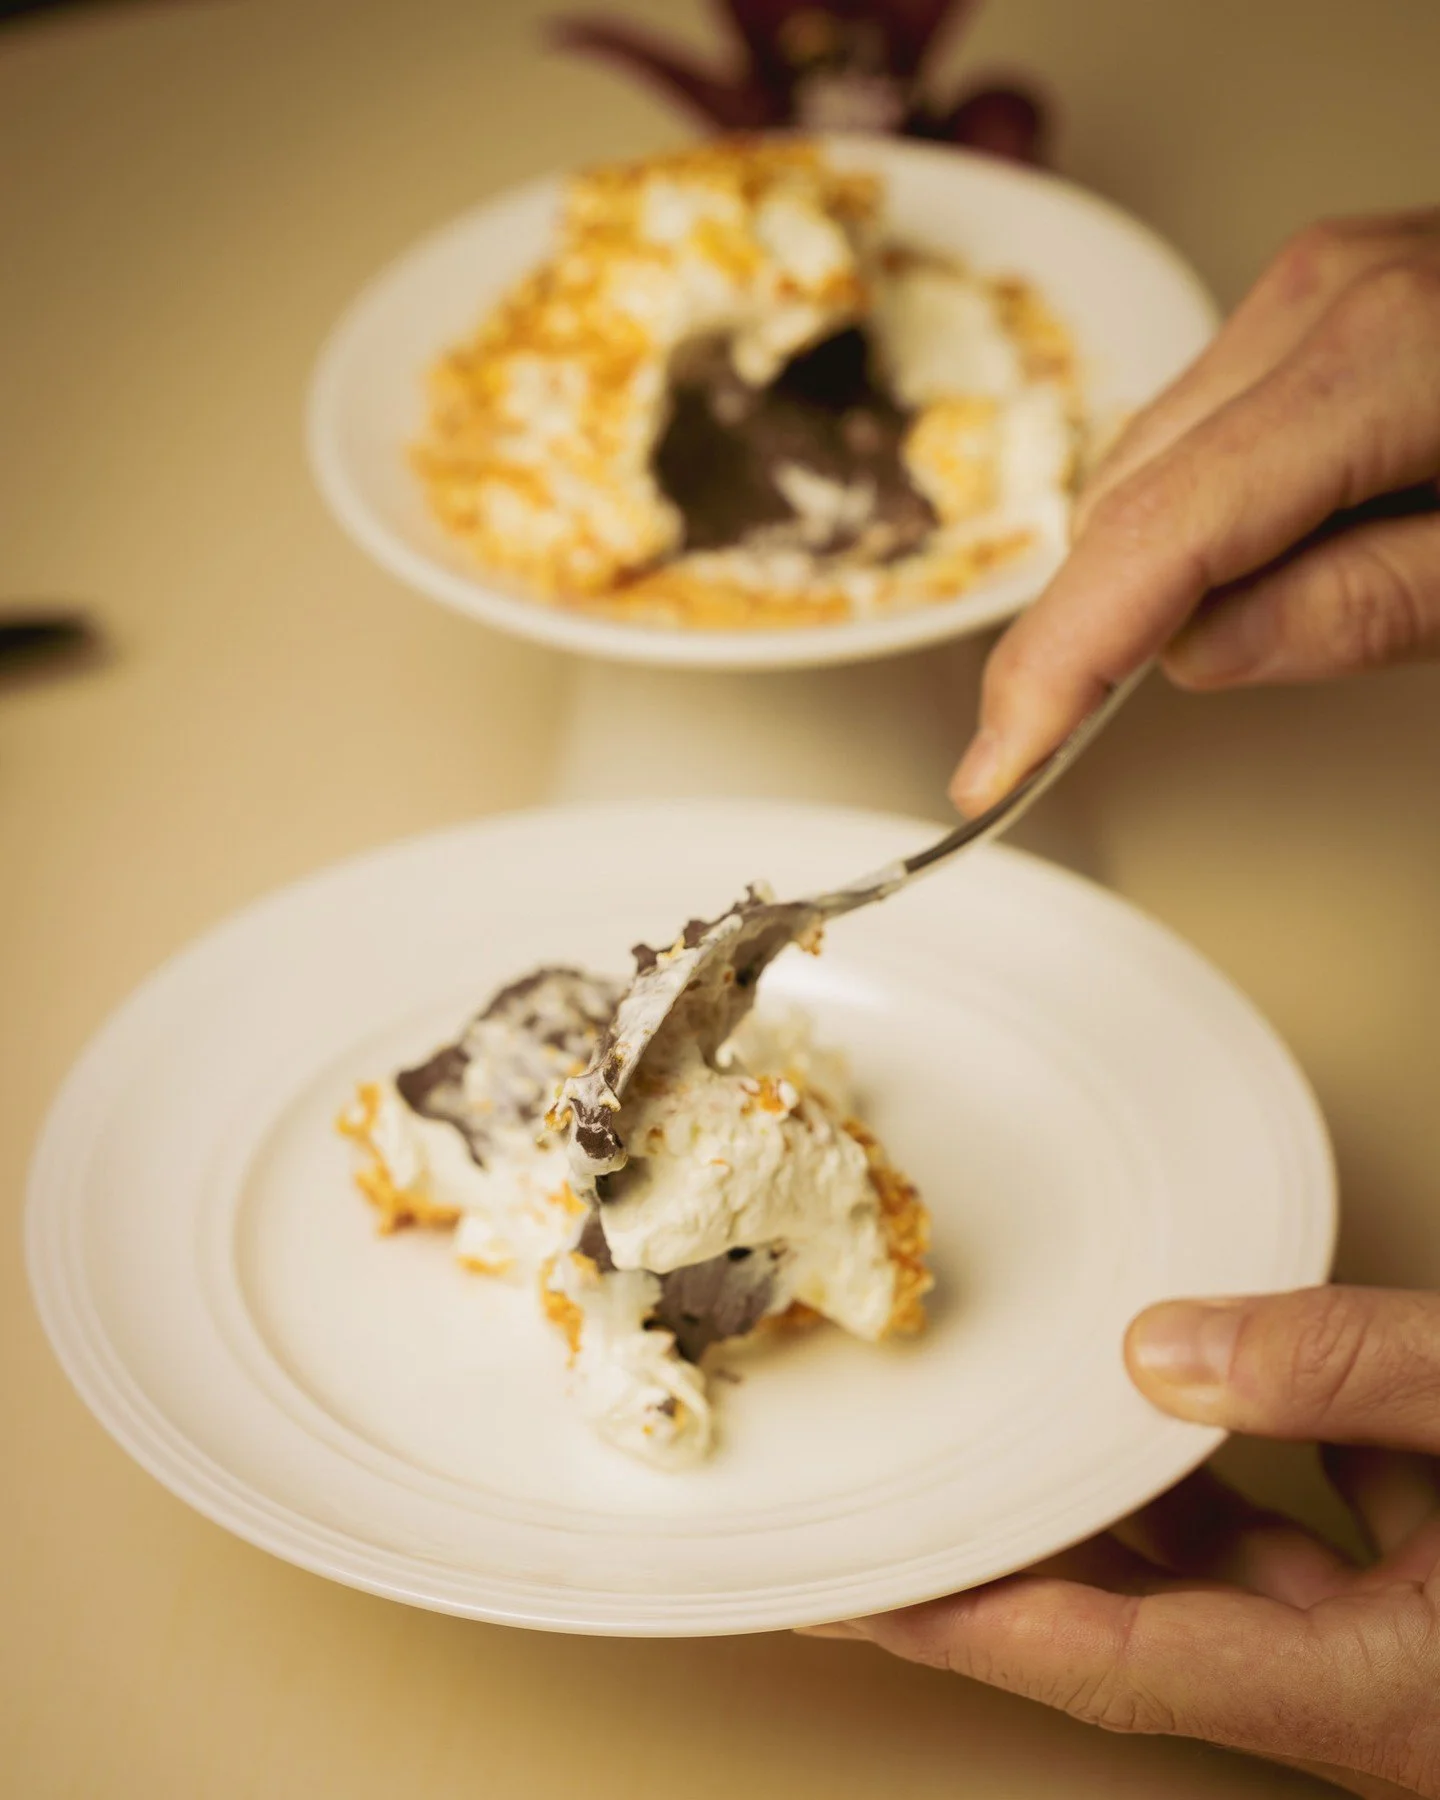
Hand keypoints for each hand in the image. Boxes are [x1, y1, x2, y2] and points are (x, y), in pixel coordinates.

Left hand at [803, 1286, 1439, 1797]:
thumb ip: (1344, 1373)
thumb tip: (1164, 1349)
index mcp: (1369, 1693)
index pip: (1102, 1660)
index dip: (957, 1616)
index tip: (843, 1584)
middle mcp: (1374, 1697)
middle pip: (1146, 1618)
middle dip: (1022, 1541)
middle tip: (909, 1484)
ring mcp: (1415, 1651)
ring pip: (1239, 1572)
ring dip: (1147, 1486)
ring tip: (1048, 1410)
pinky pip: (1333, 1530)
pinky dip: (1280, 1453)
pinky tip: (1259, 1373)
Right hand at [951, 209, 1439, 814]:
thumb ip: (1363, 610)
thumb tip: (1199, 657)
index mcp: (1375, 363)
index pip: (1156, 540)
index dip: (1059, 665)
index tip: (996, 766)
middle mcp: (1318, 302)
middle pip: (1127, 502)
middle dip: (1086, 635)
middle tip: (1053, 746)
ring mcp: (1311, 288)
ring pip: (1144, 466)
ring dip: (1141, 578)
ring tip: (1216, 640)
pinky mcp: (1314, 300)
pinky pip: (1194, 429)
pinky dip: (1184, 518)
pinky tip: (1233, 567)